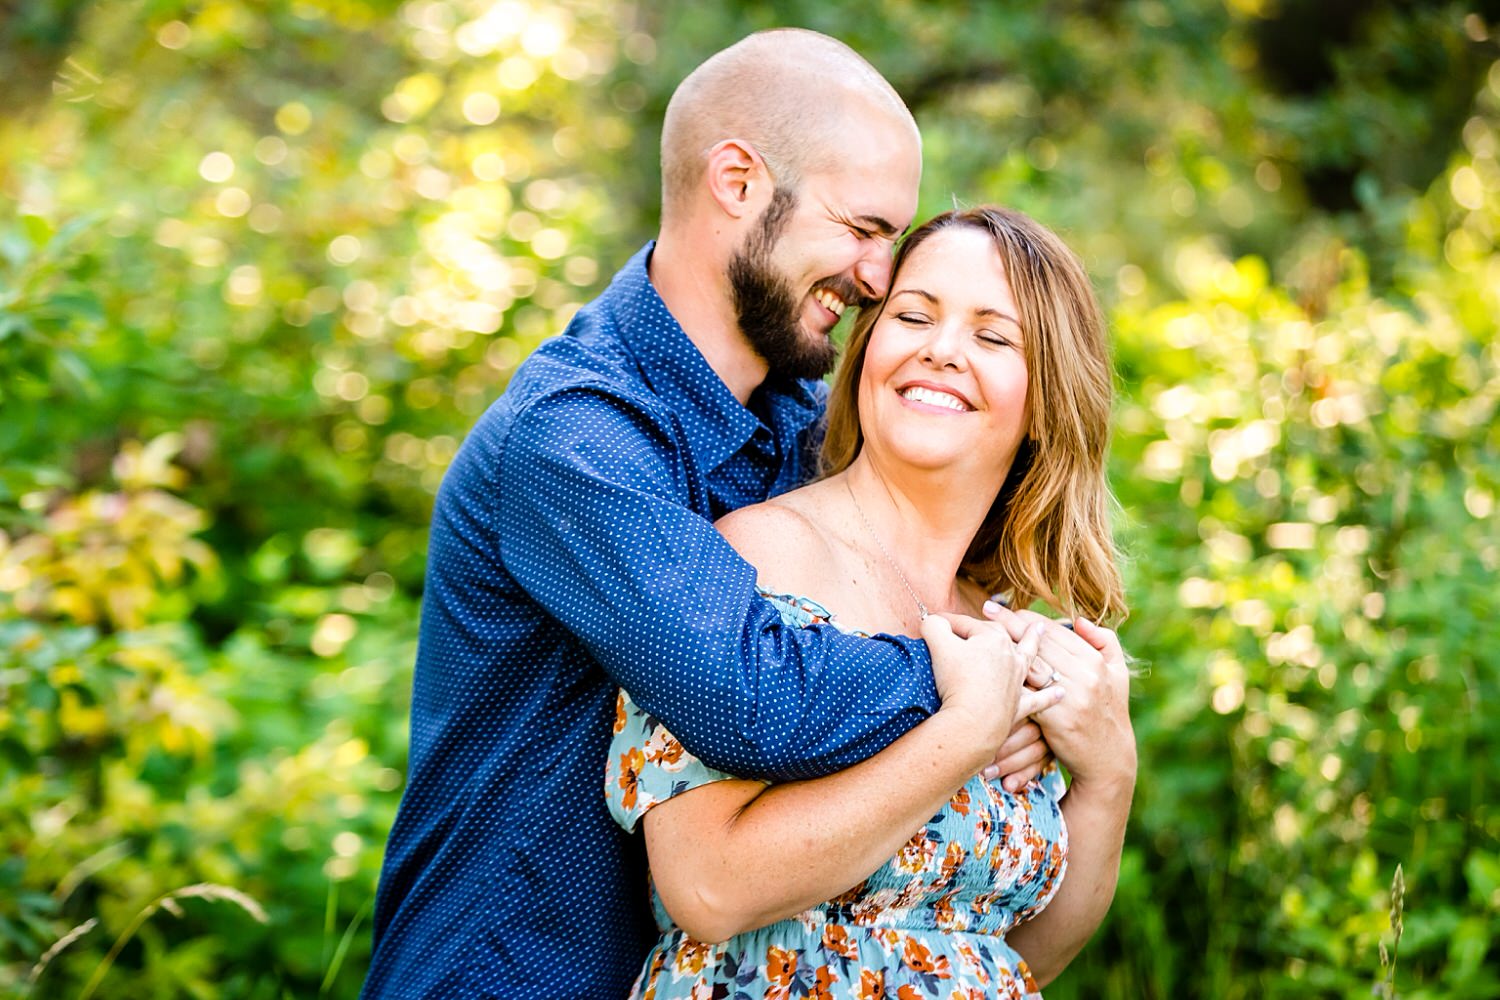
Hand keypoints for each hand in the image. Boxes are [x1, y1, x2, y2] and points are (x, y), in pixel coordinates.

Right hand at [921, 613, 1063, 762]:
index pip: (968, 624)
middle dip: (997, 623)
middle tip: (992, 613)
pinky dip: (1049, 696)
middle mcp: (1011, 657)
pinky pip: (1038, 700)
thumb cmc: (957, 681)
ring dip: (1034, 644)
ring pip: (1028, 658)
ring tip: (1040, 631)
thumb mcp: (938, 645)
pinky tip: (1061, 693)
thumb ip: (934, 626)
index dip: (948, 623)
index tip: (934, 624)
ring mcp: (1017, 682)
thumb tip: (932, 620)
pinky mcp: (1019, 707)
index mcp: (993, 639)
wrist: (974, 723)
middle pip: (1003, 635)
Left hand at [982, 603, 1134, 788]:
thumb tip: (1078, 619)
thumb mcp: (1118, 673)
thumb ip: (1104, 641)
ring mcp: (1071, 697)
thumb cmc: (1110, 711)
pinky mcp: (1056, 720)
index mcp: (1095, 661)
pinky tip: (984, 672)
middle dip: (1009, 625)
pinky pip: (1026, 696)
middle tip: (985, 611)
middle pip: (1039, 644)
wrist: (1109, 758)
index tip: (1005, 608)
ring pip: (1030, 665)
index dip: (1027, 619)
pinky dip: (1006, 684)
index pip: (1055, 631)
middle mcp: (1085, 675)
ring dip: (1003, 649)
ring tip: (978, 635)